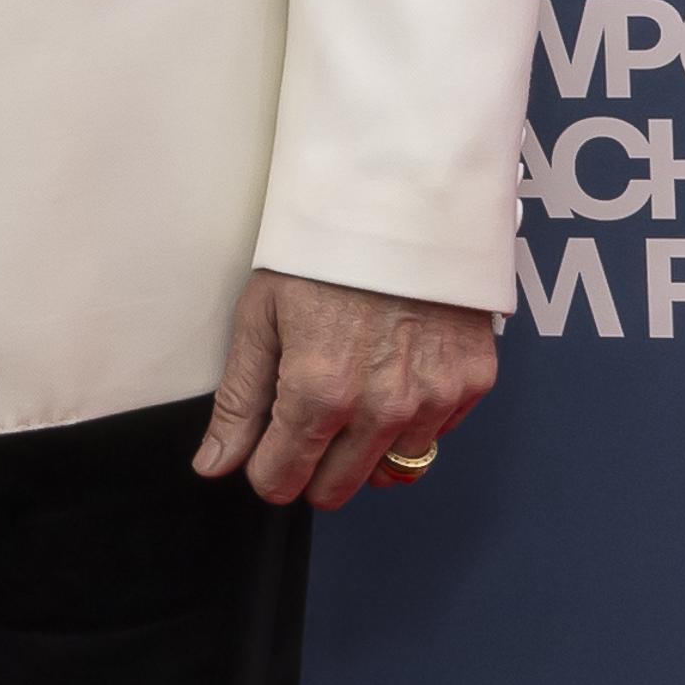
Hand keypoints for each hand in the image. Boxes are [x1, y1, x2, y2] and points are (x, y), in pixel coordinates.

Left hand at [192, 268, 495, 510]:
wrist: (403, 194)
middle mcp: (380, 408)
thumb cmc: (324, 245)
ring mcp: (431, 399)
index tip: (267, 442)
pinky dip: (412, 420)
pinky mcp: (470, 383)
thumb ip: (239, 398)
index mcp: (318, 391)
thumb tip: (214, 465)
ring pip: (388, 471)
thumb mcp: (263, 311)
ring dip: (366, 447)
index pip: (282, 481)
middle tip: (307, 413)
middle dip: (312, 464)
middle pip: (335, 490)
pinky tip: (395, 370)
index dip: (266, 465)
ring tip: (355, 385)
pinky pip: (434, 436)